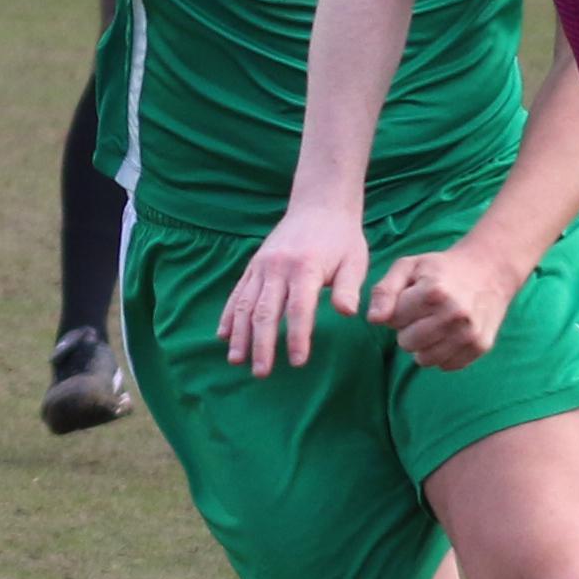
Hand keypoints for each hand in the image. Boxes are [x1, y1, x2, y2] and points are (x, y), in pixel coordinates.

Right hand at [220, 204, 371, 374]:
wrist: (319, 205)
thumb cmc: (342, 238)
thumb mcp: (354, 261)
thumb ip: (348, 288)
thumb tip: (347, 313)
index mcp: (305, 268)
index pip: (299, 309)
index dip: (297, 336)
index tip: (296, 362)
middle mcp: (278, 267)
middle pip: (266, 311)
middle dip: (262, 344)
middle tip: (261, 372)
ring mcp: (262, 266)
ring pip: (247, 304)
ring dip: (240, 334)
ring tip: (236, 360)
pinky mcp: (254, 265)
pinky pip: (238, 293)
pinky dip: (229, 315)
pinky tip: (223, 336)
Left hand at [369, 242, 516, 370]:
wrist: (489, 269)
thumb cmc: (441, 269)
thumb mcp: (408, 267)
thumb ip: (384, 291)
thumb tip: (374, 320)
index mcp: (433, 292)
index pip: (393, 320)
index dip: (398, 310)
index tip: (412, 298)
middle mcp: (454, 314)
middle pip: (406, 343)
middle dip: (409, 329)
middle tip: (424, 312)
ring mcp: (469, 333)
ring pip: (424, 359)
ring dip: (424, 345)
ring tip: (436, 323)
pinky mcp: (480, 346)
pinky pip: (446, 365)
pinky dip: (443, 353)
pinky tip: (450, 333)